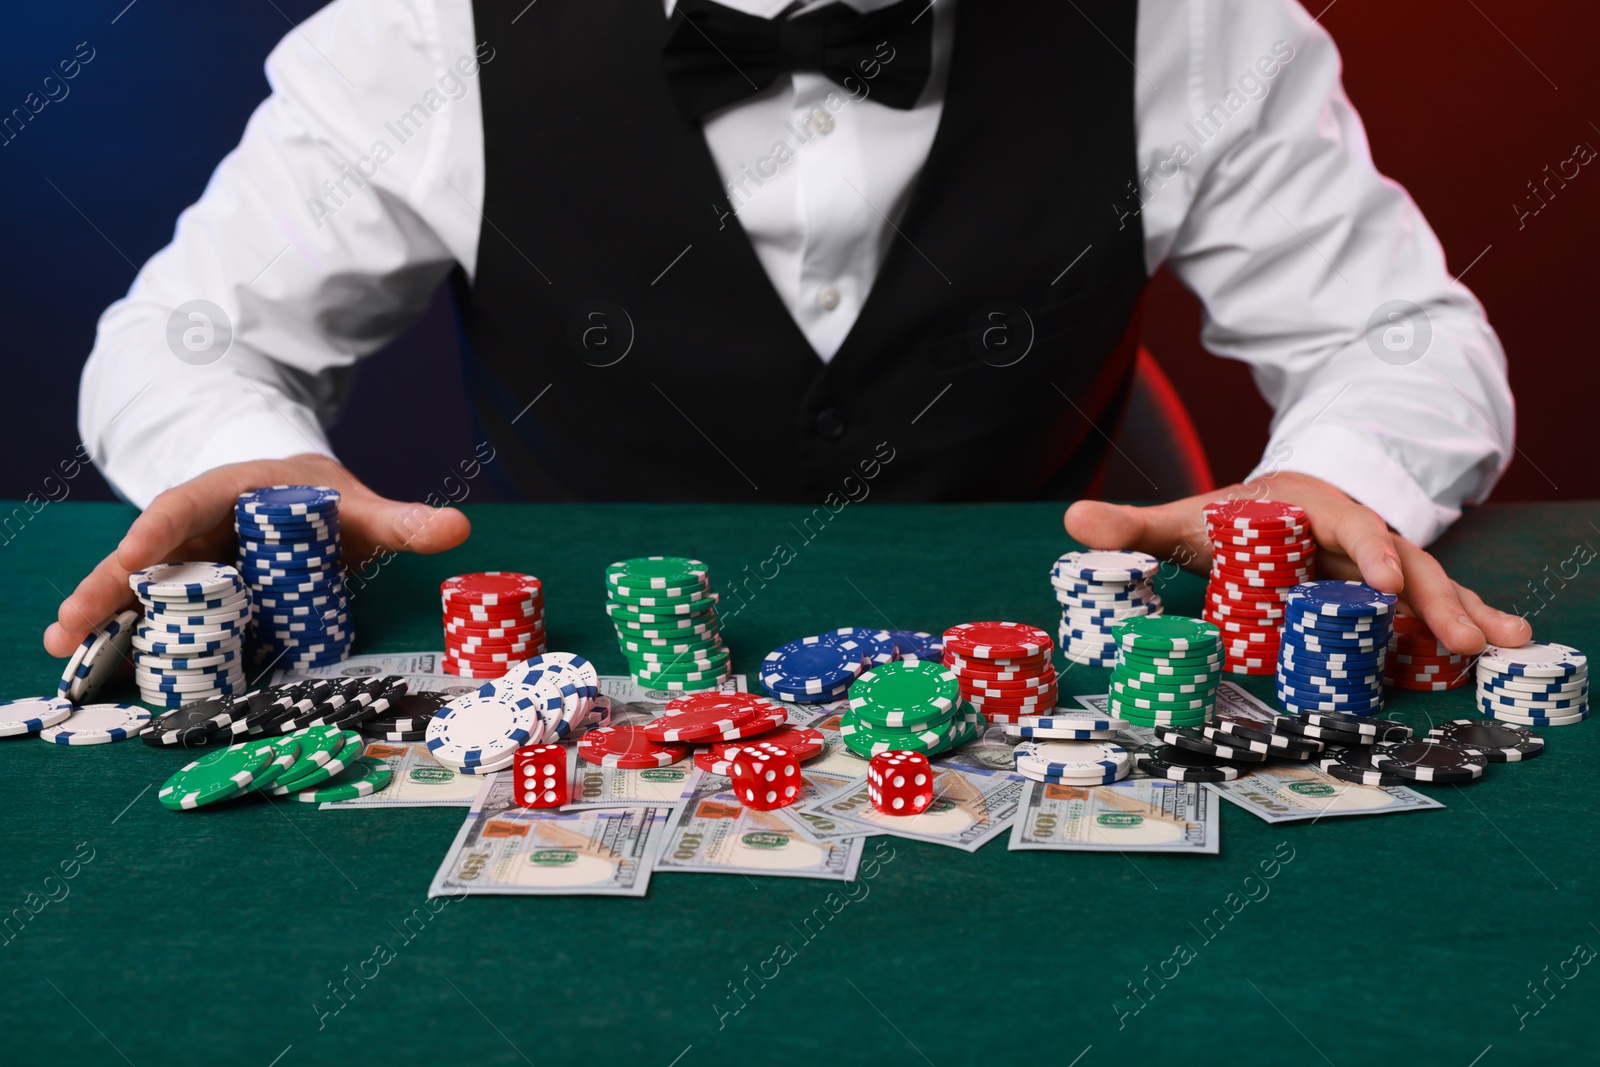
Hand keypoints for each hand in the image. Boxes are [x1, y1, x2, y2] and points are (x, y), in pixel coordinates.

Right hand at [44, 454, 470, 657]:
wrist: (304, 495)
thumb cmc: (321, 497)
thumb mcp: (356, 505)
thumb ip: (400, 520)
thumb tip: (458, 529)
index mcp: (228, 490)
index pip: (186, 506)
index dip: (159, 533)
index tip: (134, 557)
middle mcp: (196, 524)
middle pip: (145, 552)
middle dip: (107, 586)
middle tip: (70, 624)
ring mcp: (185, 557)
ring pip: (136, 585)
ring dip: (99, 617)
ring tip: (62, 652)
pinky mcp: (187, 590)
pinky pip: (151, 613)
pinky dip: (123, 638)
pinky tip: (94, 670)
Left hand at [1064, 471, 1529, 655]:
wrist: (1271, 506)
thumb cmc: (1231, 522)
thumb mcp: (1186, 522)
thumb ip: (1134, 528)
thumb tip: (1072, 521)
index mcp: (1311, 511)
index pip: (1345, 524)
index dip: (1368, 547)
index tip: (1384, 578)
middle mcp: (1356, 534)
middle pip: (1403, 561)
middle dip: (1433, 598)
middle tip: (1463, 638)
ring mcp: (1382, 562)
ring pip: (1431, 585)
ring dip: (1466, 612)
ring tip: (1504, 645)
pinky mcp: (1394, 591)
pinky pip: (1437, 607)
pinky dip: (1474, 622)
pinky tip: (1512, 647)